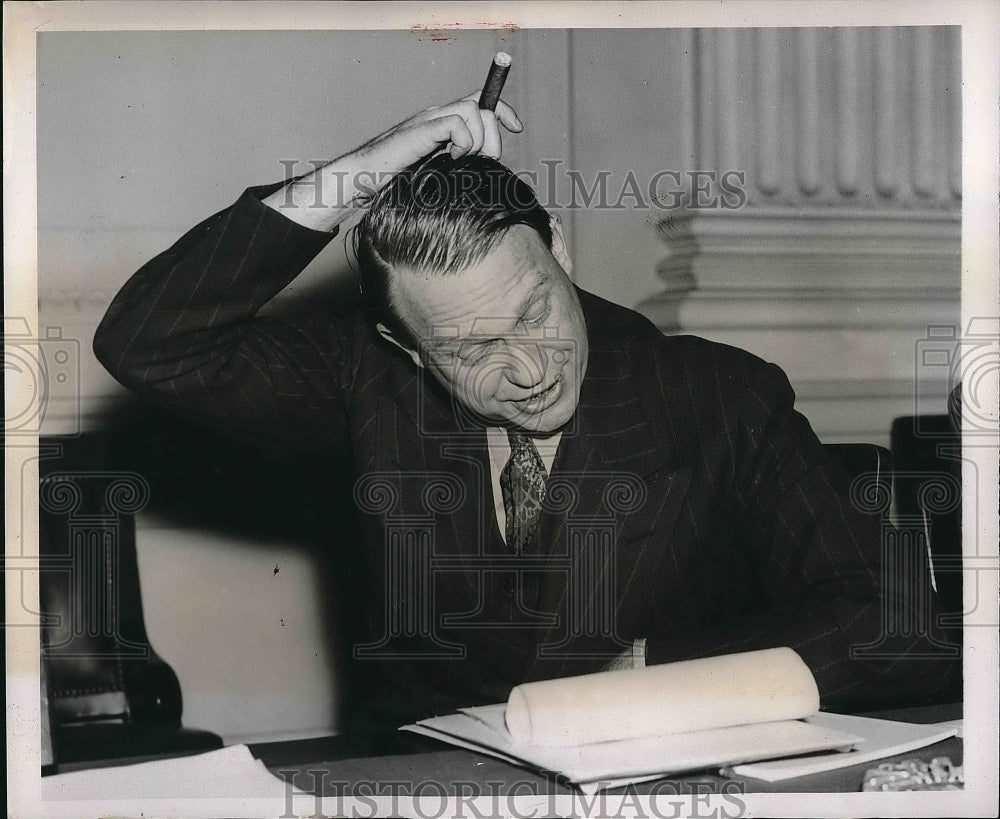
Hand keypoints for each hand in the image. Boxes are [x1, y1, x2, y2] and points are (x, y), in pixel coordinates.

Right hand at [354, 91, 522, 171]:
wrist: (361, 180)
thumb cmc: (394, 183)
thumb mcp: (437, 175)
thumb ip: (458, 167)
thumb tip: (487, 174)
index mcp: (442, 123)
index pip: (481, 102)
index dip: (503, 110)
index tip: (518, 128)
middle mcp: (437, 115)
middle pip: (482, 106)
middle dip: (494, 136)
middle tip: (486, 161)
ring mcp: (428, 120)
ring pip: (473, 111)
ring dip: (477, 140)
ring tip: (462, 160)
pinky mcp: (421, 129)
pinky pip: (457, 123)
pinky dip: (463, 142)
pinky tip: (451, 159)